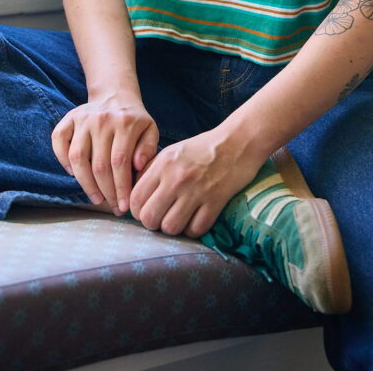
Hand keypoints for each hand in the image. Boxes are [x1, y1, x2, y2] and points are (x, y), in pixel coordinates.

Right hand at [51, 95, 158, 213]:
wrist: (115, 95)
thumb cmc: (134, 120)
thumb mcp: (150, 130)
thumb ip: (148, 148)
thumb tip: (138, 166)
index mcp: (124, 122)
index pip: (120, 162)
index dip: (121, 187)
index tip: (124, 206)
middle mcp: (102, 119)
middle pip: (99, 164)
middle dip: (106, 192)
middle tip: (113, 207)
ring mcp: (83, 118)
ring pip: (78, 158)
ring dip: (86, 184)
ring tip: (97, 198)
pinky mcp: (69, 119)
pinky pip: (58, 141)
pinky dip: (62, 161)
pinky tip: (75, 175)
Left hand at [129, 128, 261, 237]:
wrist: (238, 142)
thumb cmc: (202, 148)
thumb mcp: (172, 152)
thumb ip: (152, 171)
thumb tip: (134, 194)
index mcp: (163, 164)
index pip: (136, 199)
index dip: (137, 211)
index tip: (145, 210)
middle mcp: (177, 178)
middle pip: (149, 218)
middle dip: (153, 223)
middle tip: (162, 217)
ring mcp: (197, 191)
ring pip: (170, 227)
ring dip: (173, 227)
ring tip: (179, 218)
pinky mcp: (215, 201)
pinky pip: (195, 230)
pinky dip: (193, 229)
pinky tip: (195, 219)